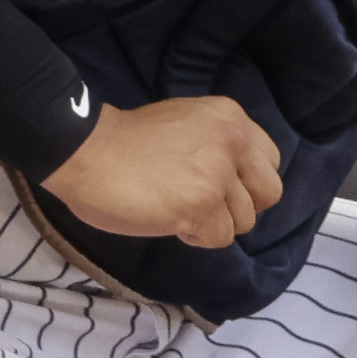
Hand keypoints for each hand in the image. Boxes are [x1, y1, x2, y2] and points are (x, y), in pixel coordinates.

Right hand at [45, 96, 284, 249]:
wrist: (86, 150)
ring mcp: (220, 177)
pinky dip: (198, 238)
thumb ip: (218, 143)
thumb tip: (235, 176)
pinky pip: (220, 238)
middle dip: (241, 206)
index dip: (247, 180)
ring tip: (180, 213)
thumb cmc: (126, 139)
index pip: (270, 161)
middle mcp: (235, 144)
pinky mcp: (201, 207)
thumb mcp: (187, 122)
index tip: (219, 185)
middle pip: (268, 193)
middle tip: (207, 206)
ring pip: (245, 220)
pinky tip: (172, 224)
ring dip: (215, 224)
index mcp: (233, 119)